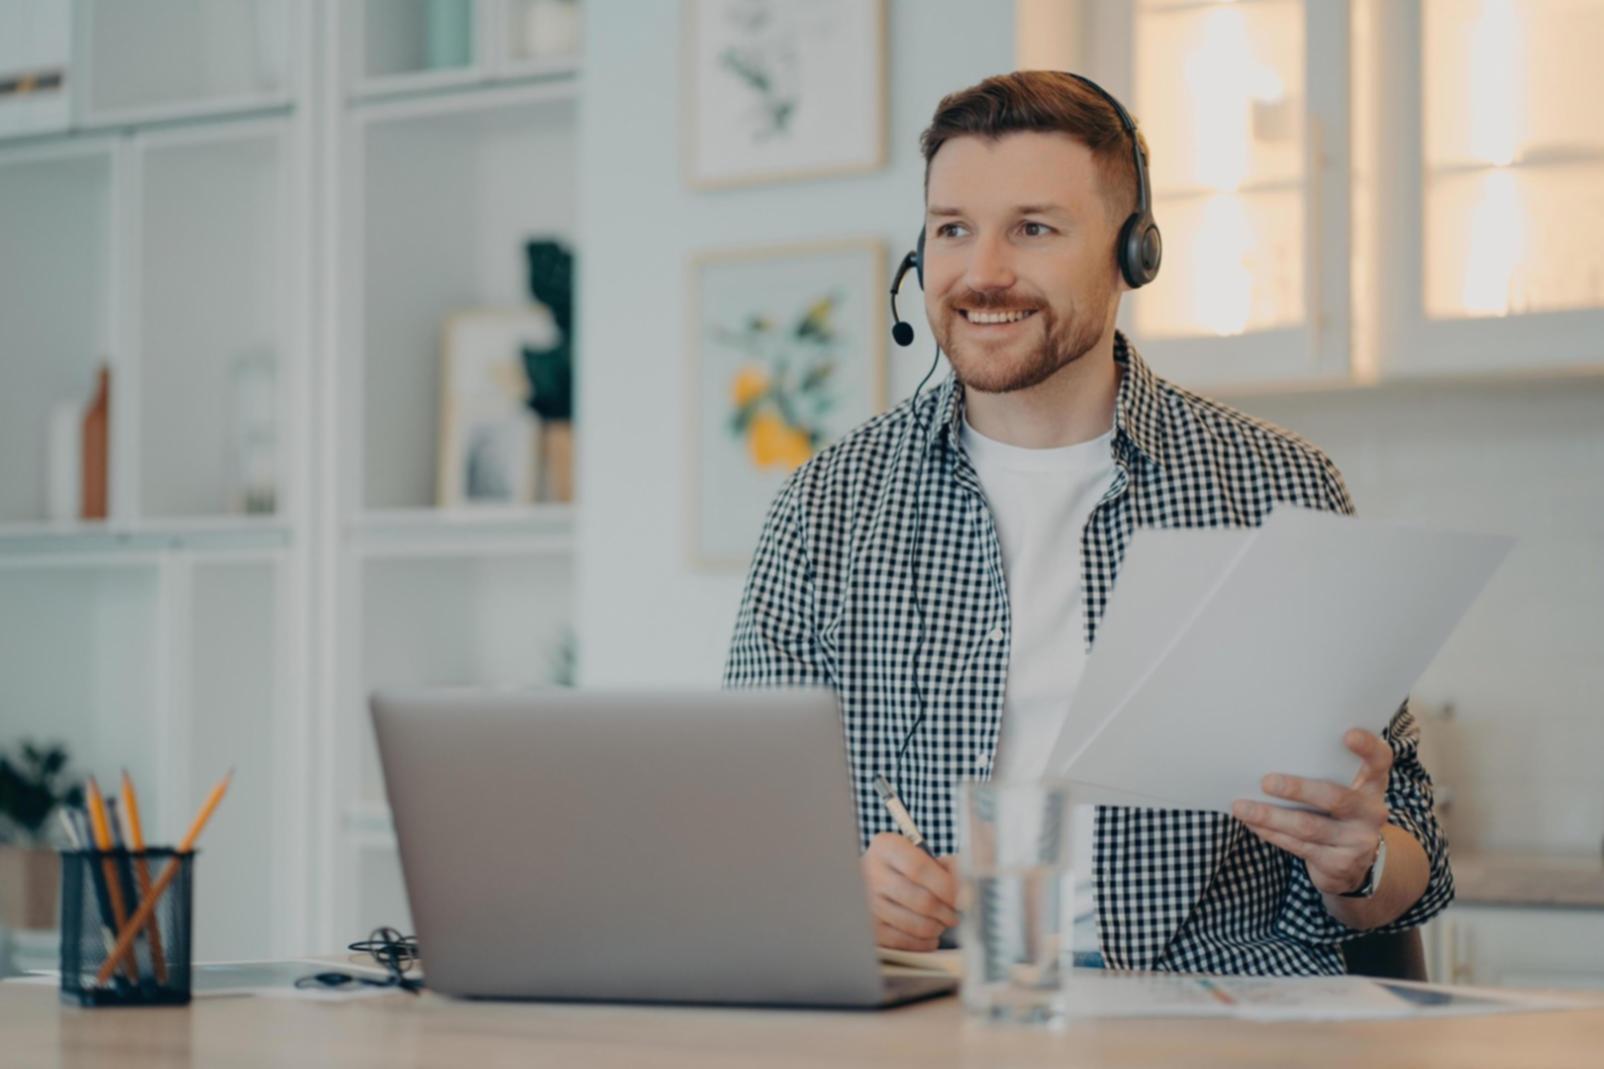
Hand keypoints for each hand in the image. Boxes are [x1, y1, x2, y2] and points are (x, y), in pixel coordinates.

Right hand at [861, 833, 959, 950]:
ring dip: (937, 927)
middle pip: (921, 900)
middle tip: (955, 914)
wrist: (867, 880)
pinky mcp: (870, 928)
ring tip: (942, 922)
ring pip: (915, 925)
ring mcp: (868, 903)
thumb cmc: (903, 868)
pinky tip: (930, 935)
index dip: (946, 886)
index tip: (961, 897)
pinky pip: (904, 942)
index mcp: (886, 848)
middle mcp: (872, 874)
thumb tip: (966, 888)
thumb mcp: (918, 854)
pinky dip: (924, 942)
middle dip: (947, 912)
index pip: (920, 868)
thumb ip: (945, 865)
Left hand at [1232, 729, 1392, 896]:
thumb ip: (1323, 770)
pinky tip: (1251, 822)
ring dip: (1270, 816)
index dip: (1367, 747)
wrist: (1354, 864)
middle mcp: (1371, 812)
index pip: (1380, 761)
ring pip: (1308, 826)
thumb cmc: (1337, 812)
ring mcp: (1357, 841)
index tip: (1348, 734)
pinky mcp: (1339, 864)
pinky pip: (1298, 845)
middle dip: (1297, 789)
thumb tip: (1270, 749)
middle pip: (1336, 798)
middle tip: (1265, 781)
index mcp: (1372, 785)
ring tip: (1241, 807)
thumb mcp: (1342, 790)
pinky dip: (1270, 832)